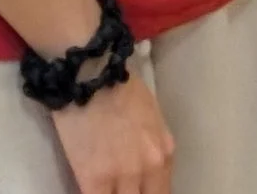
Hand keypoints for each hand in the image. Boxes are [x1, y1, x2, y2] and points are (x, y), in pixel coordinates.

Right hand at [48, 75, 173, 193]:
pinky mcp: (95, 179)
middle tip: (120, 189)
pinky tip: (91, 189)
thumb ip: (151, 146)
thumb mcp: (150, 118)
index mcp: (165, 151)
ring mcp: (123, 175)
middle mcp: (151, 167)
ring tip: (107, 188)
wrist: (91, 75)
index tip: (138, 191)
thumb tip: (143, 168)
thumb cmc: (119, 89)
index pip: (162, 192)